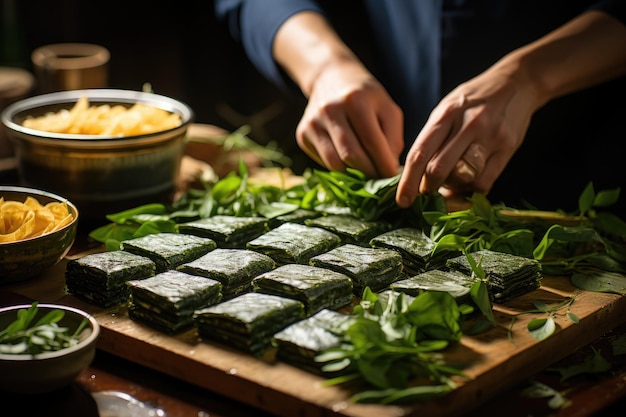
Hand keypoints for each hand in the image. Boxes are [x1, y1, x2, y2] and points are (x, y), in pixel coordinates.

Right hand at [296, 59, 403, 177]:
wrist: (331, 78)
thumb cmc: (366, 96)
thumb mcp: (388, 109)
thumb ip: (393, 139)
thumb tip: (388, 171)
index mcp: (355, 100)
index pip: (371, 142)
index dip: (384, 164)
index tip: (392, 175)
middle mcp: (329, 110)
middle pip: (351, 156)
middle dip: (369, 173)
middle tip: (380, 177)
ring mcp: (312, 123)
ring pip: (335, 164)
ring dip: (354, 174)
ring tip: (366, 171)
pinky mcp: (302, 135)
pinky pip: (324, 162)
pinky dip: (340, 166)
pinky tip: (349, 159)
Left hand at [396, 62, 540, 206]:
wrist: (518, 82)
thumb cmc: (475, 99)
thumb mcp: (447, 108)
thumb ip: (432, 137)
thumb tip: (417, 174)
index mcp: (446, 114)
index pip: (419, 153)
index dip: (408, 182)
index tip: (403, 200)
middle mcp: (467, 124)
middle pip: (438, 170)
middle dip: (428, 188)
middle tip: (427, 191)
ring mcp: (489, 136)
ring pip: (462, 177)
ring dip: (451, 188)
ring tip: (450, 183)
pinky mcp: (507, 147)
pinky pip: (484, 181)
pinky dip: (472, 190)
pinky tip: (468, 184)